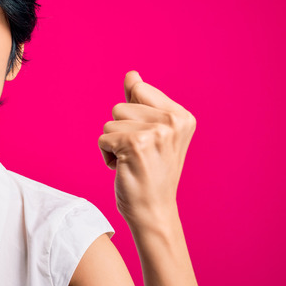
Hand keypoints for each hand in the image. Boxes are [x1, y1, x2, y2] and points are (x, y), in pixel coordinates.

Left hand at [98, 71, 195, 229]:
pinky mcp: (136, 144)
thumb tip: (131, 74)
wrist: (154, 211)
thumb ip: (140, 102)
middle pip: (120, 106)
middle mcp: (173, 122)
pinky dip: (107, 155)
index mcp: (182, 116)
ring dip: (113, 144)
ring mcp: (156, 132)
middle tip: (139, 155)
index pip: (139, 89)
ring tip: (132, 162)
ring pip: (110, 123)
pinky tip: (125, 169)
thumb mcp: (151, 133)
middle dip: (120, 131)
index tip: (148, 141)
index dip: (132, 115)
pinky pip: (103, 138)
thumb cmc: (150, 172)